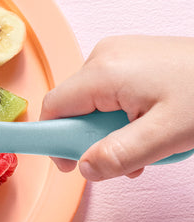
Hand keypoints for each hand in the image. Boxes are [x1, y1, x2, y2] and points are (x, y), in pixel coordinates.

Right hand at [40, 35, 193, 179]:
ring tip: (146, 142)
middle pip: (73, 105)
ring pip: (92, 100)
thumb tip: (84, 168)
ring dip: (110, 128)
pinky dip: (120, 112)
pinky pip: (108, 89)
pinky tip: (148, 124)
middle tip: (126, 157)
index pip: (54, 107)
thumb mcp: (166, 136)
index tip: (70, 165)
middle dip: (92, 137)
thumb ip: (120, 154)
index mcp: (103, 72)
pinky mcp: (129, 55)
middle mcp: (103, 55)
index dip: (55, 139)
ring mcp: (116, 52)